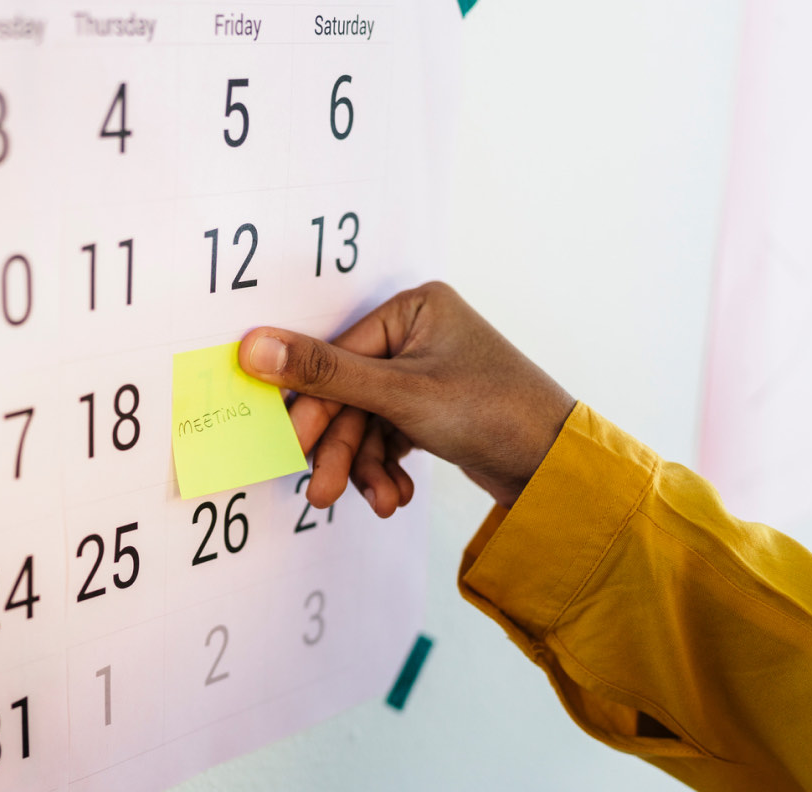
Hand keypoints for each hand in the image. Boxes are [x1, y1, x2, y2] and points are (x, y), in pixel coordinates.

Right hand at [238, 282, 575, 514]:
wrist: (557, 471)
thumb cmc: (493, 413)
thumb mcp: (399, 394)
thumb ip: (323, 374)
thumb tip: (253, 346)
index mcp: (414, 309)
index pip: (340, 355)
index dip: (316, 407)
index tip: (295, 446)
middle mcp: (420, 333)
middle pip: (352, 393)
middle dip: (343, 448)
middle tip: (323, 492)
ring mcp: (427, 372)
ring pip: (367, 421)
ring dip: (367, 466)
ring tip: (380, 502)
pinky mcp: (434, 408)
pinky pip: (389, 434)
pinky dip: (386, 466)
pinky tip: (396, 494)